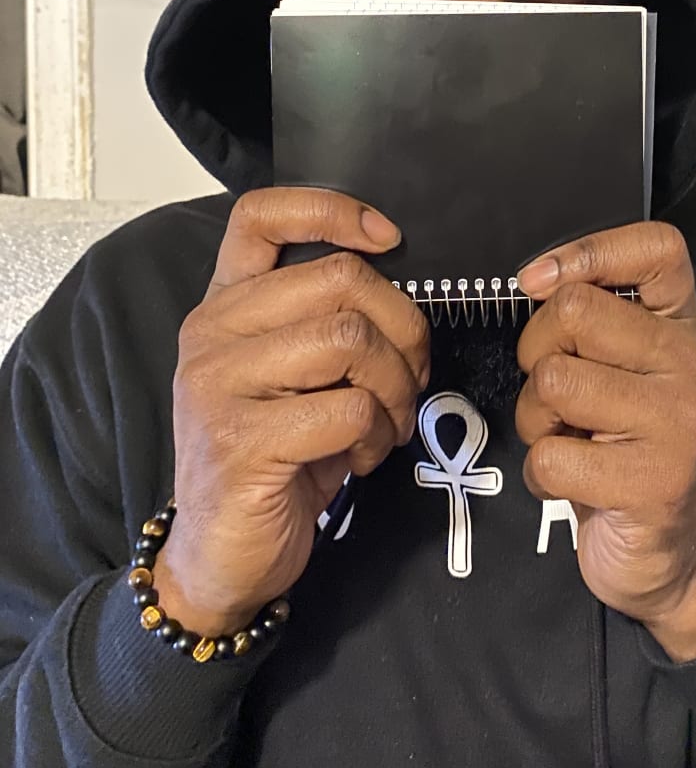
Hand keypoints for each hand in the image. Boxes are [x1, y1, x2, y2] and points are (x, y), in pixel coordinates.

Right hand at [154, 187, 428, 636]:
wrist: (220, 557)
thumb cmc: (276, 457)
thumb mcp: (294, 377)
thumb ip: (325, 322)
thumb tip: (407, 290)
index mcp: (225, 304)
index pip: (260, 215)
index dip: (332, 209)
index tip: (388, 237)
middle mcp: (212, 332)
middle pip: (340, 279)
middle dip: (403, 328)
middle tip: (411, 376)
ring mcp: (219, 384)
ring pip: (350, 340)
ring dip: (395, 387)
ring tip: (386, 423)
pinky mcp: (241, 440)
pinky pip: (349, 408)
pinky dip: (377, 434)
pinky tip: (362, 457)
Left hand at [515, 222, 695, 661]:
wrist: (670, 556)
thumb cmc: (624, 448)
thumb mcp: (619, 372)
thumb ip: (593, 320)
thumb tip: (536, 278)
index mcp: (682, 327)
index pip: (658, 248)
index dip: (588, 250)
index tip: (538, 281)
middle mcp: (691, 364)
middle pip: (574, 311)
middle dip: (536, 353)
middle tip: (556, 395)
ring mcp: (679, 423)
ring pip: (553, 382)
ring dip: (535, 419)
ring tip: (566, 440)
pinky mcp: (654, 482)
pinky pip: (551, 455)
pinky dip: (541, 475)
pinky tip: (571, 484)